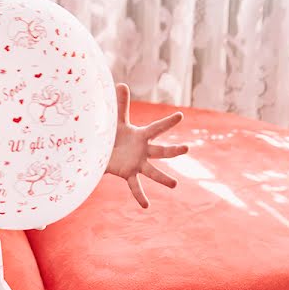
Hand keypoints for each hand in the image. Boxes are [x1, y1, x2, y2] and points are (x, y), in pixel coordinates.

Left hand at [106, 83, 189, 207]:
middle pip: (161, 151)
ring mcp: (138, 164)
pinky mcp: (128, 174)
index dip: (167, 122)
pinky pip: (135, 186)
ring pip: (153, 171)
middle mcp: (143, 151)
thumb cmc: (113, 134)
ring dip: (163, 178)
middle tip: (187, 149)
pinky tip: (146, 206)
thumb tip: (121, 83)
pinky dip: (140, 195)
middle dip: (173, 150)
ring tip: (174, 185)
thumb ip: (120, 104)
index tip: (180, 115)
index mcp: (141, 136)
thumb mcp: (116, 120)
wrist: (102, 150)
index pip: (157, 128)